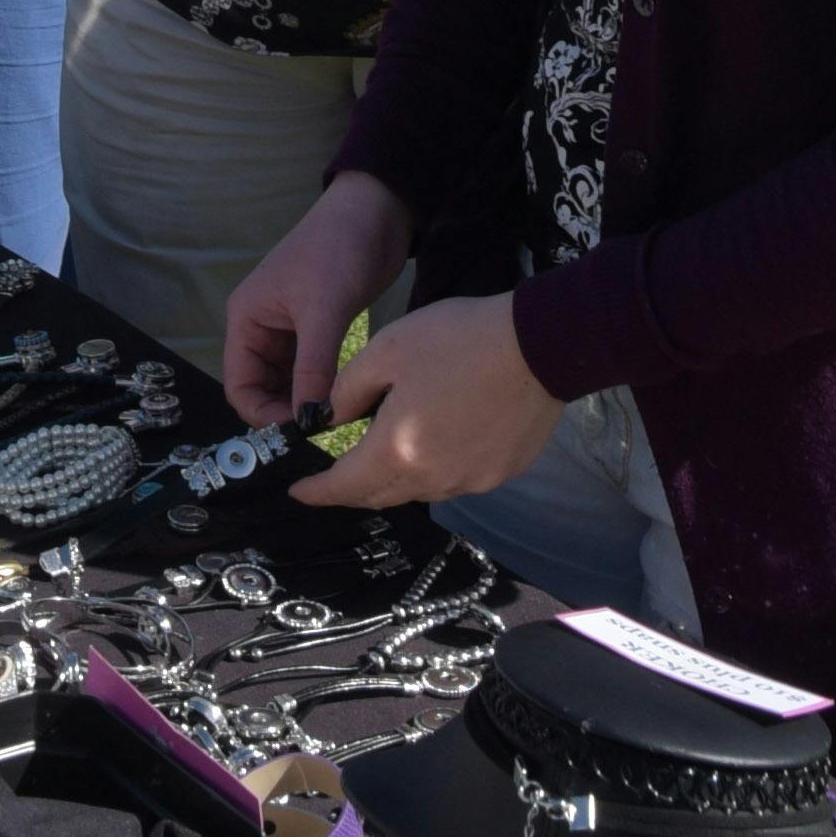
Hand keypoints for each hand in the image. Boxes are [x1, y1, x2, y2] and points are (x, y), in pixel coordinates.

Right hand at [222, 172, 415, 423]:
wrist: (376, 212)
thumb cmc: (337, 249)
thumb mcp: (323, 310)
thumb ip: (313, 367)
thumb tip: (310, 422)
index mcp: (247, 319)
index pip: (239, 386)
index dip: (262, 415)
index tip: (298, 433)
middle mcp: (262, 328)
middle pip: (261, 390)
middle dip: (284, 414)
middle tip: (320, 432)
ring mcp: (291, 331)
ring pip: (288, 385)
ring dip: (305, 403)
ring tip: (334, 420)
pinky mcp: (317, 331)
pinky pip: (311, 373)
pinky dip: (322, 389)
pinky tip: (343, 402)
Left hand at [286, 291, 561, 513]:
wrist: (538, 346)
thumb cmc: (457, 341)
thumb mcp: (387, 351)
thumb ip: (348, 390)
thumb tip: (328, 419)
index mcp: (397, 451)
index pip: (344, 487)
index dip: (317, 492)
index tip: (297, 492)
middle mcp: (432, 480)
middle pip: (380, 495)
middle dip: (352, 488)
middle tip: (334, 475)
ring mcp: (471, 482)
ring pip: (417, 489)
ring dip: (394, 476)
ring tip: (386, 448)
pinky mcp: (500, 474)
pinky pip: (453, 479)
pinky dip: (433, 467)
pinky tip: (437, 438)